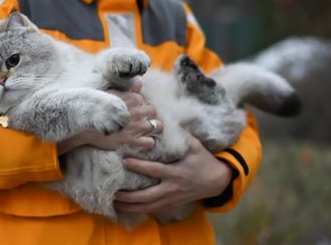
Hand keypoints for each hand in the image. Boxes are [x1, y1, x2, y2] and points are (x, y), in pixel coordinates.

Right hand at [57, 81, 162, 153]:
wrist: (83, 128)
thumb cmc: (93, 110)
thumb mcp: (109, 95)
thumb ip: (127, 89)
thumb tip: (140, 83)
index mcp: (131, 98)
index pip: (143, 99)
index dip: (139, 104)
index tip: (133, 108)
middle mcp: (136, 112)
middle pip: (153, 111)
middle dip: (149, 114)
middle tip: (143, 119)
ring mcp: (135, 127)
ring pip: (157, 126)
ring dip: (153, 127)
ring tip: (147, 130)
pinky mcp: (132, 142)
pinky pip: (150, 143)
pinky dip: (147, 142)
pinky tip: (141, 141)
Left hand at [114, 133, 232, 213]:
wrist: (217, 181)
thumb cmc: (204, 161)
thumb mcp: (195, 145)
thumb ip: (181, 134)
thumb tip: (165, 119)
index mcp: (176, 172)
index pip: (155, 170)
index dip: (139, 166)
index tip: (124, 161)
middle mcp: (172, 188)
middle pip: (147, 196)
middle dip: (129, 196)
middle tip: (113, 191)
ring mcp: (171, 199)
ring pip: (147, 207)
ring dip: (130, 206)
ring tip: (113, 202)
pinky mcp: (172, 205)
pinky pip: (153, 210)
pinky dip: (138, 210)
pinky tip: (125, 209)